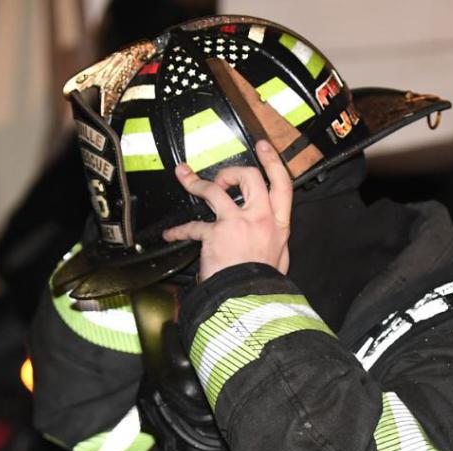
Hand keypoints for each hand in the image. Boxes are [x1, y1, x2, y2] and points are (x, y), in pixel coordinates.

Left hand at [162, 140, 292, 280]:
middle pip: (250, 178)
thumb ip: (274, 242)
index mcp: (279, 226)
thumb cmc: (263, 286)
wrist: (249, 301)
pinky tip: (170, 234)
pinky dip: (179, 231)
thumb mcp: (279, 260)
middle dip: (233, 172)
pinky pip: (193, 226)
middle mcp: (261, 219)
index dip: (272, 162)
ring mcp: (238, 224)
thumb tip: (270, 236)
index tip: (262, 148)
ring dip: (197, 184)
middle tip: (221, 178)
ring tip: (186, 180)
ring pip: (216, 190)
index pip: (282, 185)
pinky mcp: (216, 235)